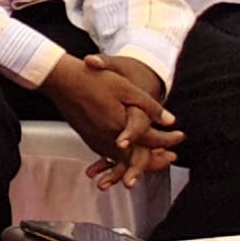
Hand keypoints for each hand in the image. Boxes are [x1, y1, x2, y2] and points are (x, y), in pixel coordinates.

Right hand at [46, 54, 183, 181]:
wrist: (59, 79)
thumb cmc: (92, 80)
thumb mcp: (125, 88)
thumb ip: (149, 106)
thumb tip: (170, 120)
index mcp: (120, 125)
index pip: (151, 139)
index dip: (169, 139)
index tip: (180, 136)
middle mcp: (108, 137)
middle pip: (138, 157)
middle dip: (157, 159)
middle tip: (171, 157)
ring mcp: (95, 139)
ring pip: (123, 159)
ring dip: (140, 161)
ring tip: (155, 158)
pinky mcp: (87, 137)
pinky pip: (109, 154)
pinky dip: (123, 158)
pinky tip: (128, 153)